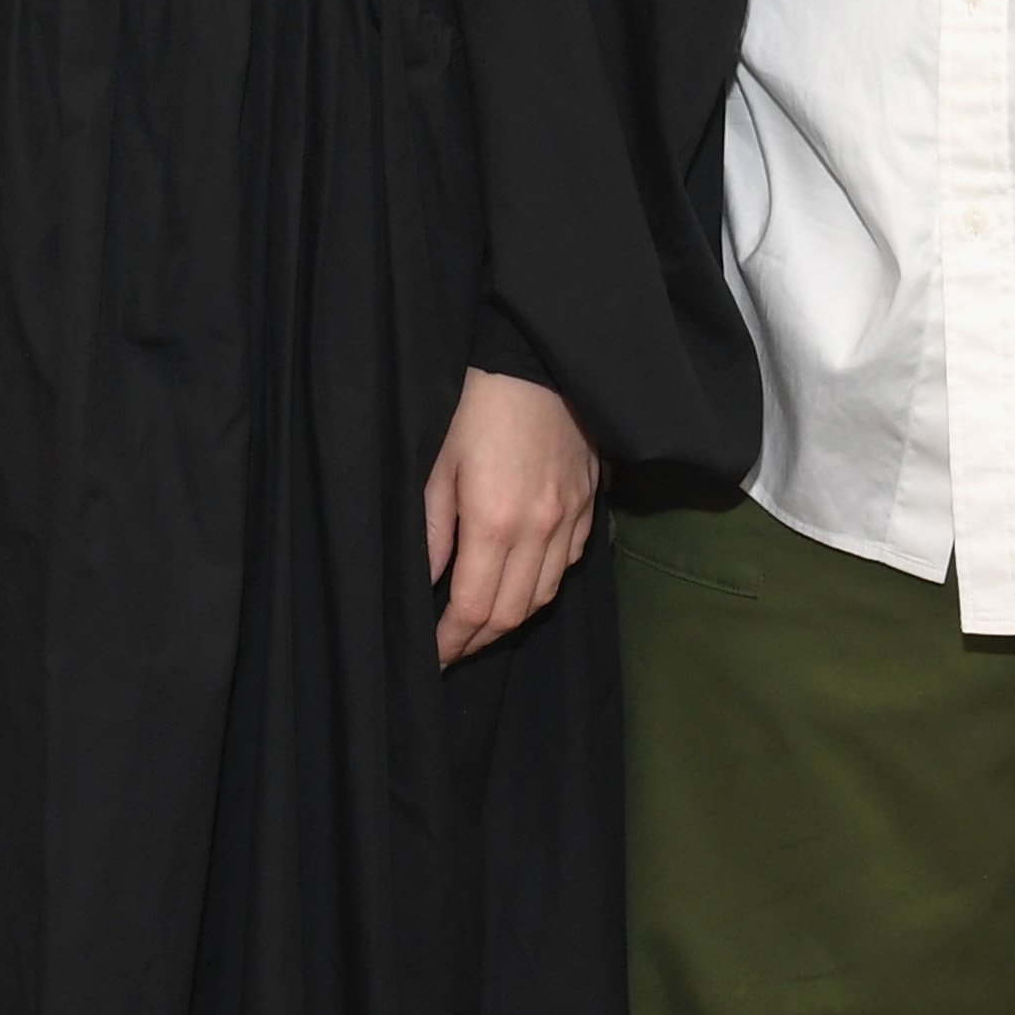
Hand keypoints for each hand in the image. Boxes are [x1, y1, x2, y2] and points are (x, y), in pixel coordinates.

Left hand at [423, 366, 597, 667]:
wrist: (535, 358)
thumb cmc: (475, 404)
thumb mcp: (437, 465)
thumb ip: (432, 532)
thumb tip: (427, 583)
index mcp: (495, 522)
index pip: (474, 608)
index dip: (452, 641)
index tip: (432, 655)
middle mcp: (540, 529)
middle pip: (513, 613)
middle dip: (479, 640)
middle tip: (451, 649)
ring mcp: (570, 517)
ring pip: (545, 594)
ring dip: (512, 618)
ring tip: (481, 624)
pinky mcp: (587, 502)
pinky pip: (568, 562)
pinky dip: (542, 584)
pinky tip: (520, 581)